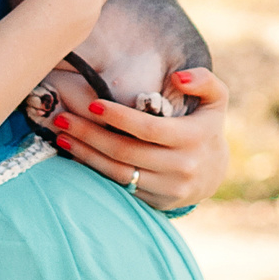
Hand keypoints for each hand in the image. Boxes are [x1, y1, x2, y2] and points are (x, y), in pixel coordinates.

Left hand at [45, 67, 230, 210]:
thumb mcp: (216, 100)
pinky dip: (94, 172)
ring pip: (118, 172)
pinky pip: (119, 187)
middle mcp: (182, 167)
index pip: (148, 128)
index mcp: (194, 138)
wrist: (213, 174)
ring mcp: (168, 188)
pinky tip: (76, 155)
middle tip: (63, 118)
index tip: (93, 104)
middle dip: (90, 134)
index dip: (119, 117)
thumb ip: (204, 80)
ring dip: (85, 154)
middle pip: (125, 151)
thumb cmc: (206, 127)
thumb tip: (178, 77)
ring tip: (62, 136)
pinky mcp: (155, 202)